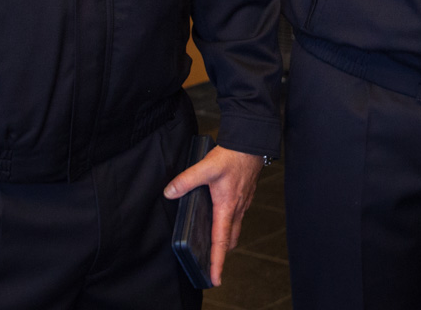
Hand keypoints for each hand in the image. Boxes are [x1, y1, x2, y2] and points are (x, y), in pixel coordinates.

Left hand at [163, 145, 263, 285]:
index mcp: (227, 207)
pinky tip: (220, 215)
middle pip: (229, 240)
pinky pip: (237, 216)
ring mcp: (243, 202)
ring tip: (212, 242)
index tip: (215, 279)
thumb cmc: (232, 155)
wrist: (251, 142)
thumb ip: (186, 180)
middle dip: (221, 253)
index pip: (221, 242)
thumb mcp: (206, 166)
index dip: (217, 263)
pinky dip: (229, 223)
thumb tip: (169, 192)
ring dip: (225, 238)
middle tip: (210, 263)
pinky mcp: (245, 195)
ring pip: (234, 228)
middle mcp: (237, 208)